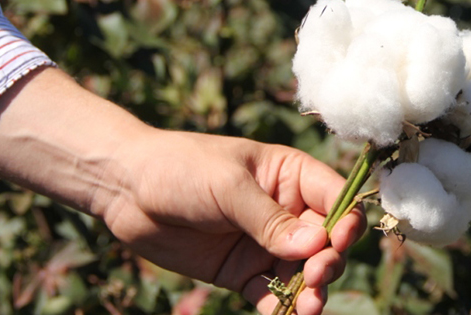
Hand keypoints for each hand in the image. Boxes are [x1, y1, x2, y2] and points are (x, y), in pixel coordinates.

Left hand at [102, 132, 364, 314]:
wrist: (124, 190)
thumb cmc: (179, 168)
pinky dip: (280, 309)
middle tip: (317, 275)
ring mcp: (266, 244)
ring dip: (310, 291)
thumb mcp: (227, 186)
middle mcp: (287, 211)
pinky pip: (271, 295)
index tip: (338, 241)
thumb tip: (315, 246)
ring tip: (307, 306)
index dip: (346, 221)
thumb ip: (269, 219)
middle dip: (328, 261)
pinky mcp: (243, 272)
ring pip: (303, 273)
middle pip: (327, 242)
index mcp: (291, 176)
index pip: (336, 198)